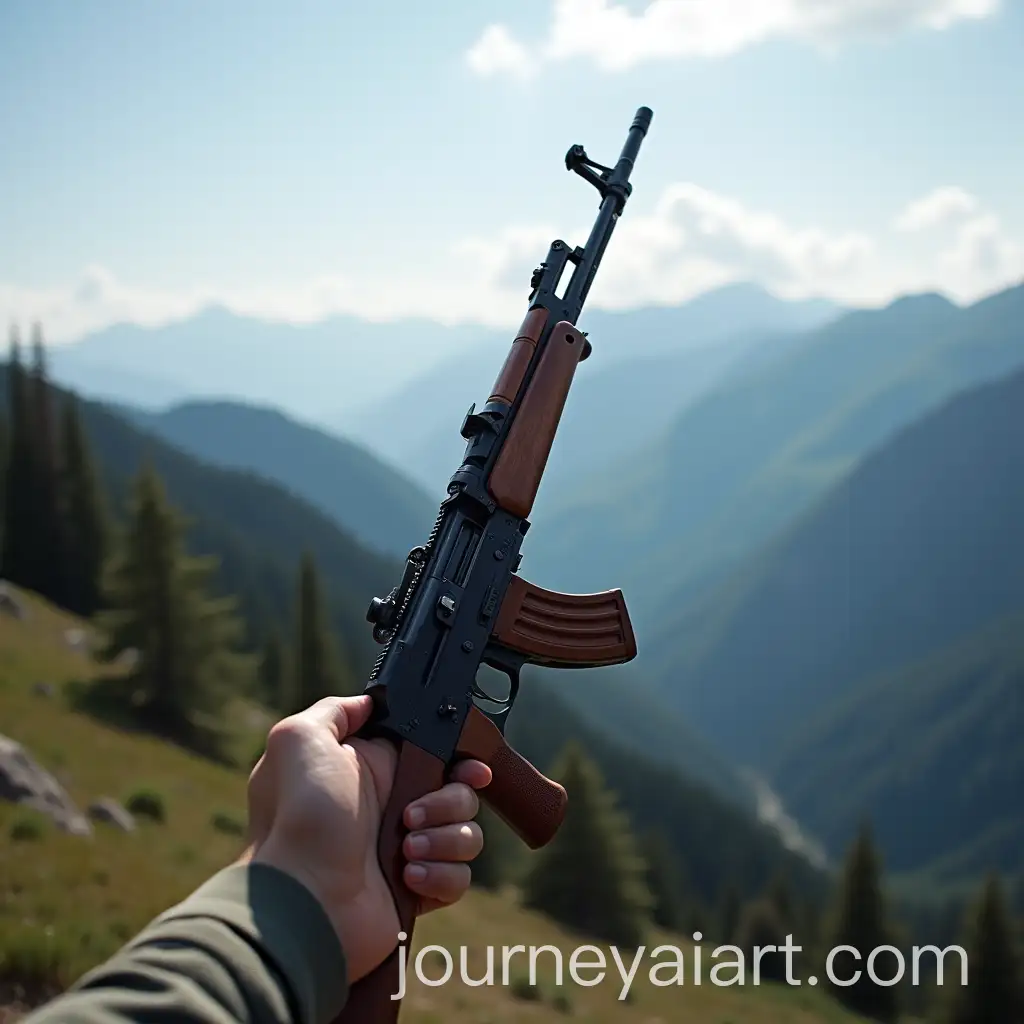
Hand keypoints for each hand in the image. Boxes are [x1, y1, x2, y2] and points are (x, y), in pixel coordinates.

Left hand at [244, 694, 491, 983]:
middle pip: (459, 790)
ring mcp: (406, 851)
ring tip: (405, 848)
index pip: (433, 754)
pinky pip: (459, 876)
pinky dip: (441, 874)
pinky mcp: (417, 890)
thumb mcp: (299, 739)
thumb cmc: (300, 818)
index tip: (466, 765)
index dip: (457, 756)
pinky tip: (409, 875)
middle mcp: (391, 808)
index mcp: (370, 771)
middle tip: (413, 813)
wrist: (304, 898)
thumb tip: (367, 702)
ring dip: (443, 837)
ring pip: (465, 833)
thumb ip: (334, 711)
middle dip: (451, 799)